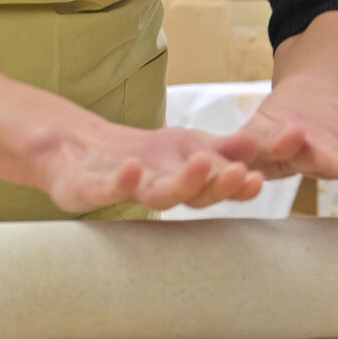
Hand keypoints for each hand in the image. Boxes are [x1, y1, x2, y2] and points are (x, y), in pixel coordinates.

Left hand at [33, 121, 268, 213]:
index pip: (216, 184)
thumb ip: (221, 149)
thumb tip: (259, 144)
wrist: (77, 151)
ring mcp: (127, 188)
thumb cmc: (139, 155)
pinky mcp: (92, 188)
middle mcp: (160, 187)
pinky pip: (108, 187)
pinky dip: (122, 181)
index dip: (237, 186)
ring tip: (201, 163)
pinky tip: (133, 168)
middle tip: (241, 174)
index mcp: (184, 178)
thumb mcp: (185, 145)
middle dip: (216, 185)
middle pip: (192, 194)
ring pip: (157, 193)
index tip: (259, 179)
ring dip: (180, 182)